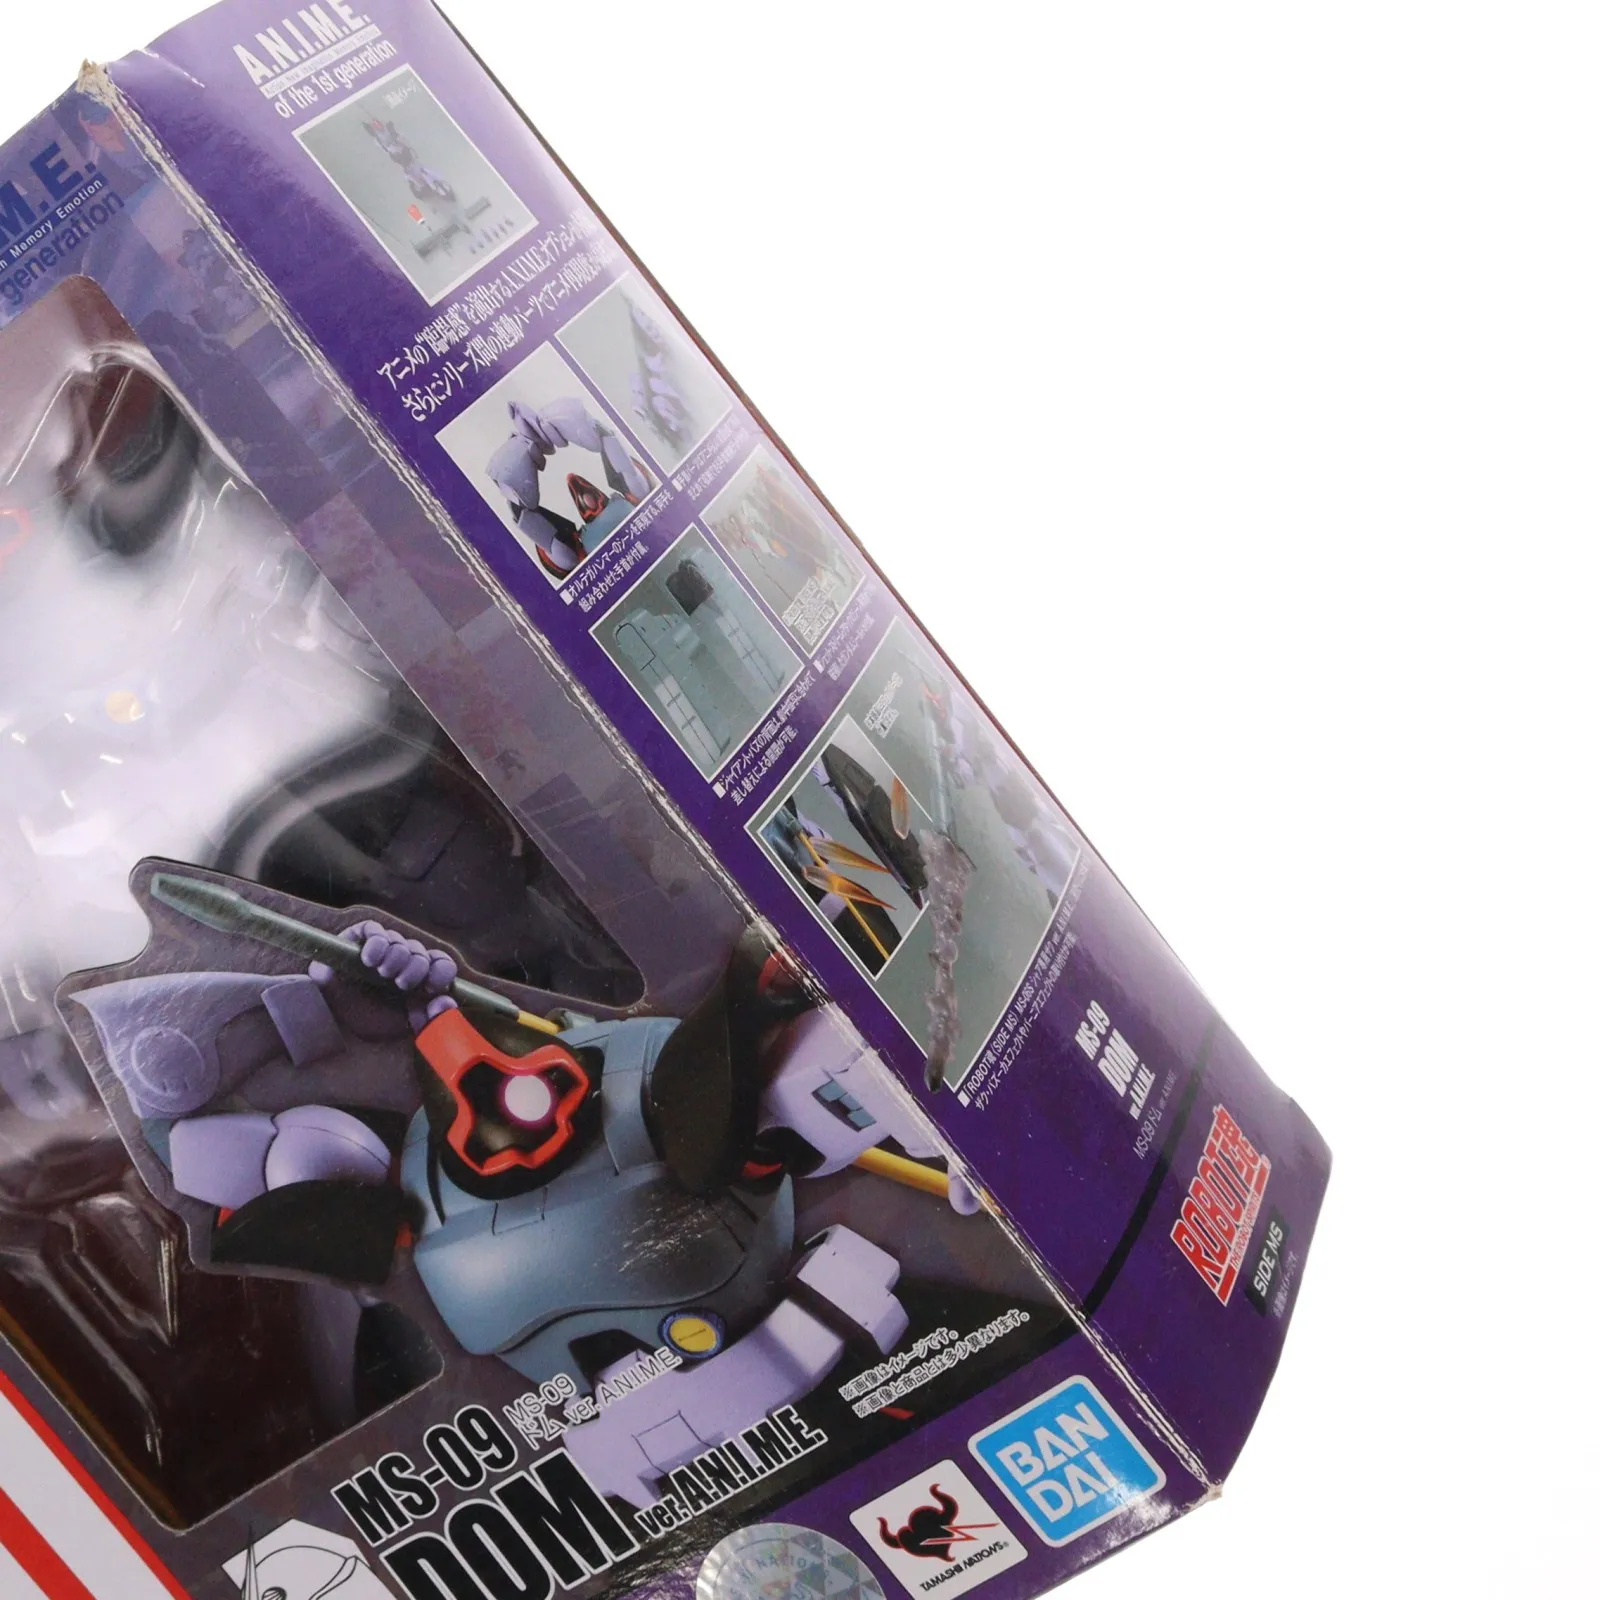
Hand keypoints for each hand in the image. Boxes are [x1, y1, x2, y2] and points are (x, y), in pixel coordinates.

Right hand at [312, 921, 458, 1031]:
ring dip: (396, 958)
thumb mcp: (401, 1025)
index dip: (441, 972)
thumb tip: (446, 1003)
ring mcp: (383, 947)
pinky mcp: (360, 937)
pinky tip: (370, 960)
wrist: (328, 1016)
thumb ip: (429, 1019)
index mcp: (418, 977)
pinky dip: (376, 944)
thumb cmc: (366, 1019)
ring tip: (383, 974)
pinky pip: (374, 931)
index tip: (431, 987)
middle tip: (401, 984)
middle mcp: (403, 959)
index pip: (441, 964)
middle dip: (416, 969)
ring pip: (401, 942)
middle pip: (422, 953)